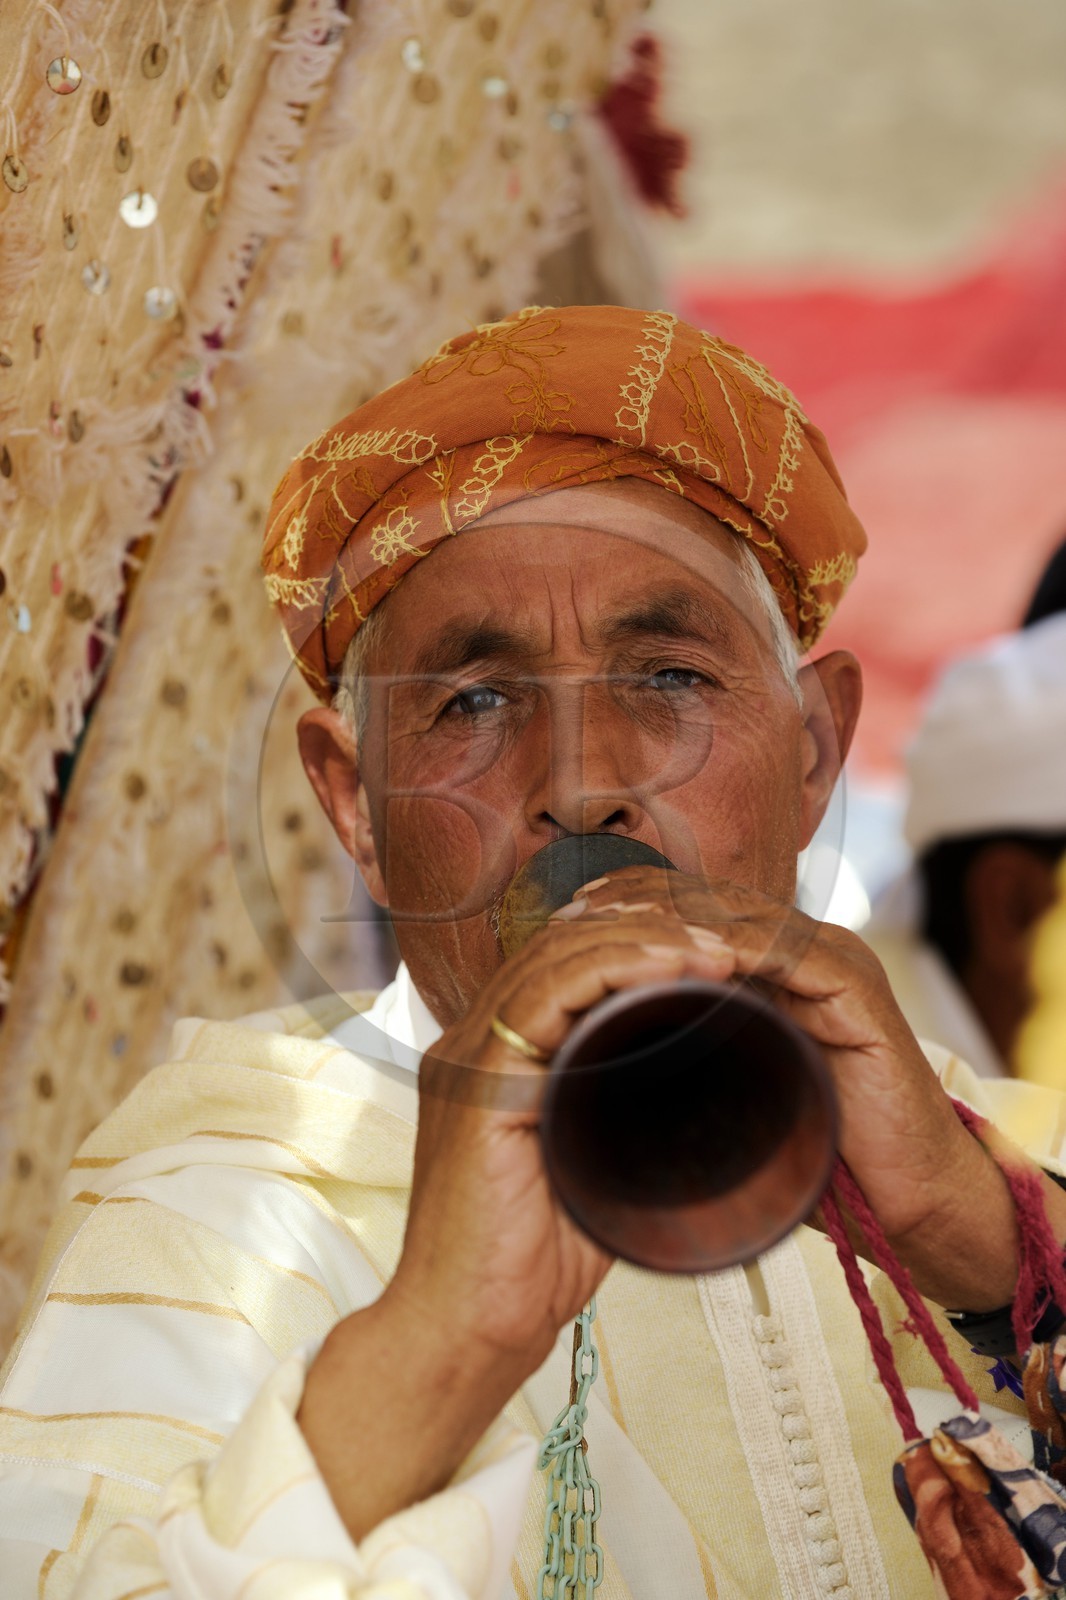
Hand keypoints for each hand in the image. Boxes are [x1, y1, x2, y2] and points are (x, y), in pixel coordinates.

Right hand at [386, 904, 734, 1375]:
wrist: (466, 1332)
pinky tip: (666, 970)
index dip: (637, 944)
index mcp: (493, 1058)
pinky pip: (538, 1000)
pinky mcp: (473, 1088)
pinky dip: (609, 974)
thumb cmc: (530, 1263)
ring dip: (641, 943)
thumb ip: (619, 1114)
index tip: (712, 954)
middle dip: (648, 931)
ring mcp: (466, 1061)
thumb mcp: (590, 1167)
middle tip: (724, 941)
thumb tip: (695, 1085)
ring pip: (552, 959)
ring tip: (711, 950)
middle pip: (558, 945)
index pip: (562, 963)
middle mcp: (471, 1046)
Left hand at [556, 866, 1033, 1310]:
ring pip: (737, 917)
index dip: (625, 910)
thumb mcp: (730, 1093)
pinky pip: (784, 948)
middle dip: (633, 905)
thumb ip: (683, 1055)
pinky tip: (677, 959)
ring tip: (604, 931)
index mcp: (774, 965)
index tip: (559, 924)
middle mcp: (802, 948)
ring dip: (667, 920)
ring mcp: (832, 959)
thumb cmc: (813, 1155)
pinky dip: (728, 949)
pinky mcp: (855, 984)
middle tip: (568, 916)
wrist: (902, 1200)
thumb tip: (593, 1051)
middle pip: (707, 902)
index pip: (691, 913)